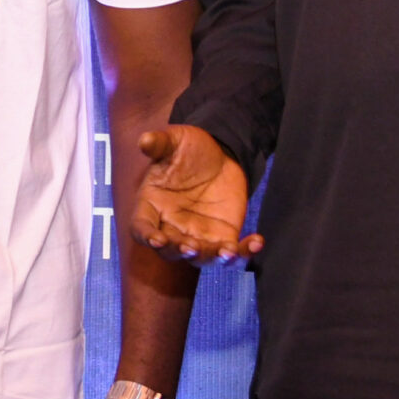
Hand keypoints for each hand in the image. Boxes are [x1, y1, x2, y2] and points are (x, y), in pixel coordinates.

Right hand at [132, 125, 260, 264]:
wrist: (217, 155)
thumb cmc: (188, 149)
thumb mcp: (174, 140)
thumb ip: (160, 143)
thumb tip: (145, 140)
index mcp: (152, 206)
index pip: (141, 227)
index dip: (146, 236)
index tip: (156, 239)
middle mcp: (171, 227)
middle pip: (170, 251)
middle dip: (180, 251)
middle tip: (191, 246)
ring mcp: (198, 235)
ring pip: (201, 257)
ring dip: (213, 258)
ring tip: (227, 252)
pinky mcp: (223, 236)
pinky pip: (233, 253)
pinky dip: (244, 253)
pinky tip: (257, 242)